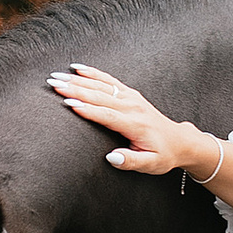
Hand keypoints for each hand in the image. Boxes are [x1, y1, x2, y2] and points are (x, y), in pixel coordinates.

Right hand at [48, 65, 202, 177]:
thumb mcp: (150, 164)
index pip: (107, 115)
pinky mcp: (129, 93)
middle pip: (99, 96)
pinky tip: (77, 68)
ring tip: (57, 76)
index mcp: (134, 124)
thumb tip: (111, 157)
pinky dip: (92, 72)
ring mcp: (130, 97)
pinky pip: (108, 79)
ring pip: (100, 85)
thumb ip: (130, 161)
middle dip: (75, 89)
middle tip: (54, 84)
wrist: (178, 141)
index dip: (87, 109)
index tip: (68, 103)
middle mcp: (132, 106)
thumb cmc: (162, 154)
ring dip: (78, 80)